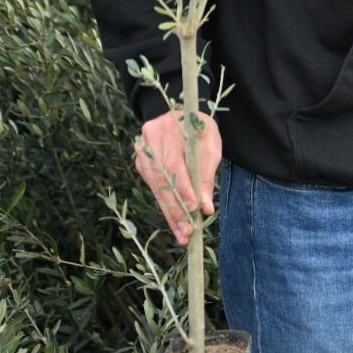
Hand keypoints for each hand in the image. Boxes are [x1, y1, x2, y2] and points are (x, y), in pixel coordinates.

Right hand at [136, 110, 220, 245]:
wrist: (181, 117)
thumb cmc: (200, 130)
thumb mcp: (210, 145)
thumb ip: (206, 174)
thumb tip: (205, 207)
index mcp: (168, 128)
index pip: (173, 164)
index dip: (182, 188)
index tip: (194, 208)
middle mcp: (149, 141)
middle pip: (162, 180)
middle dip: (176, 208)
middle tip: (187, 232)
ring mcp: (142, 154)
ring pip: (157, 189)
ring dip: (171, 214)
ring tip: (183, 235)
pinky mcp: (142, 165)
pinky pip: (154, 190)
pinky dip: (166, 207)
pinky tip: (175, 224)